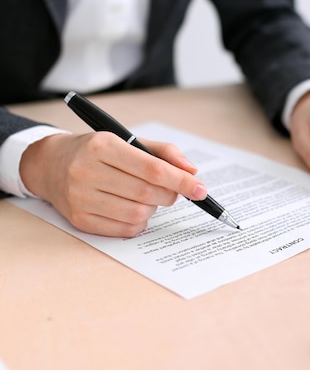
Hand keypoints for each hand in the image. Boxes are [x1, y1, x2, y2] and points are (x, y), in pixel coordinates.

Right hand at [20, 132, 207, 236]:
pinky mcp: (79, 220)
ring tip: (146, 197)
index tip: (200, 189)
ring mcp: (80, 198)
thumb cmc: (96, 152)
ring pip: (138, 213)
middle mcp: (87, 171)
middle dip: (170, 194)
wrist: (50, 164)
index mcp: (102, 146)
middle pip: (147, 193)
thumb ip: (163, 152)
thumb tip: (191, 172)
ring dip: (153, 208)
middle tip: (172, 191)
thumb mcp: (126, 140)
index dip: (180, 181)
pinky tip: (133, 209)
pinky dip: (139, 222)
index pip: (151, 168)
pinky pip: (125, 229)